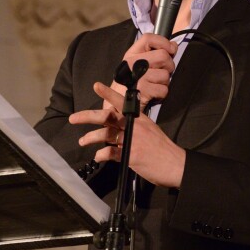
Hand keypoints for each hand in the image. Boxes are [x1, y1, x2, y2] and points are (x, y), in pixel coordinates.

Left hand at [70, 82, 185, 188]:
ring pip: (106, 134)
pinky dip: (102, 154)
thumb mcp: (150, 131)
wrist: (176, 164)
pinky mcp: (131, 156)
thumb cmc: (163, 149)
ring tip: (82, 140)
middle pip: (108, 117)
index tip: (96, 85)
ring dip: (91, 137)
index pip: (122, 102)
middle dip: (88, 116)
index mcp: (140, 119)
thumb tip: (118, 130)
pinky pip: (111, 153)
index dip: (108, 93)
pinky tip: (99, 156)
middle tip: (73, 118)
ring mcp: (132, 141)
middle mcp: (135, 127)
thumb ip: (134, 128)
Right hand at [108, 34, 177, 109]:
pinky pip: (164, 89)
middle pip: (163, 56)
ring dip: (164, 82)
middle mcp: (132, 63)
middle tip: (161, 73)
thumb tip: (174, 45)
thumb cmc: (130, 84)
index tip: (170, 50)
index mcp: (131, 54)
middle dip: (169, 66)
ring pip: (166, 75)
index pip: (149, 38)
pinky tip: (152, 94)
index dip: (164, 42)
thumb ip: (155, 53)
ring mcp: (138, 77)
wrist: (117, 105)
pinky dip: (161, 94)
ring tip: (154, 85)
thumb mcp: (137, 65)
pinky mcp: (143, 90)